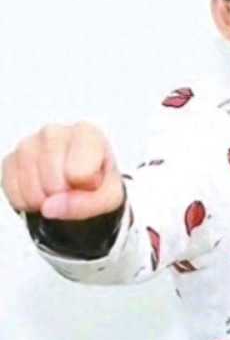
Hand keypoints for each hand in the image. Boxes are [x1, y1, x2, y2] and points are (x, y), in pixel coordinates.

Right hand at [1, 122, 123, 219]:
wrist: (80, 184)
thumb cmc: (98, 181)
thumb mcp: (110, 197)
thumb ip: (88, 203)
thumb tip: (51, 206)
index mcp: (86, 133)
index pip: (79, 171)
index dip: (85, 186)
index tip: (93, 181)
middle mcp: (54, 132)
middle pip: (54, 181)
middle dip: (64, 195)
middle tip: (74, 188)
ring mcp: (28, 144)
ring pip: (32, 189)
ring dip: (46, 201)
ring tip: (59, 190)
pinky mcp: (10, 160)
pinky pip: (14, 192)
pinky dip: (28, 202)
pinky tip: (43, 191)